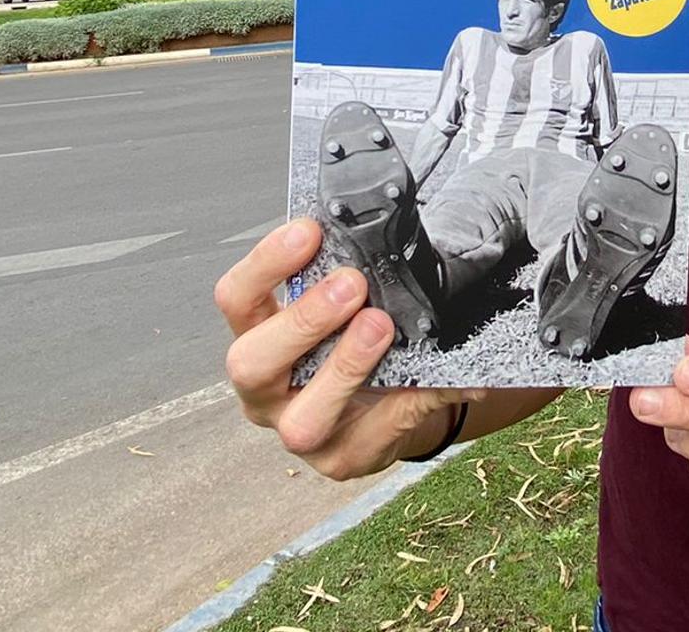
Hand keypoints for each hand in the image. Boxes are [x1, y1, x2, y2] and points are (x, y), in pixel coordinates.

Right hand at [215, 218, 479, 479]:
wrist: (380, 406)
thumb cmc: (347, 340)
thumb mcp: (335, 307)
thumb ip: (337, 276)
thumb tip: (376, 228)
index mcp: (255, 339)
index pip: (235, 300)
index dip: (266, 264)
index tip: (310, 230)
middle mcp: (263, 392)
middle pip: (250, 364)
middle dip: (302, 321)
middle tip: (351, 283)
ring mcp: (299, 432)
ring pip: (304, 420)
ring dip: (345, 368)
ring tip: (382, 326)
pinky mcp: (343, 460)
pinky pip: (382, 433)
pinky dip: (420, 398)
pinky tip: (452, 374)